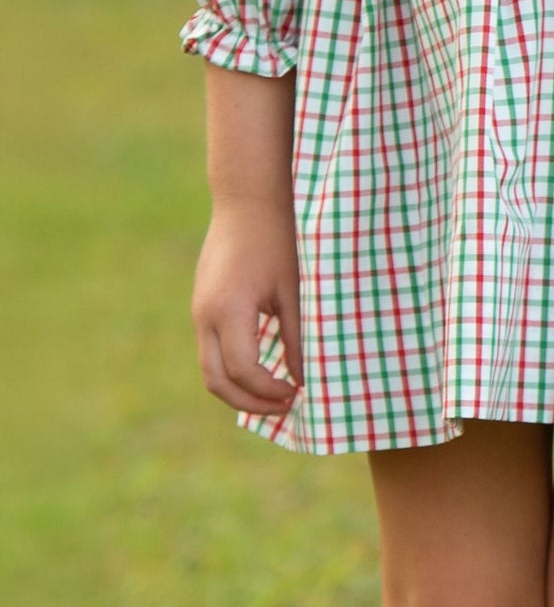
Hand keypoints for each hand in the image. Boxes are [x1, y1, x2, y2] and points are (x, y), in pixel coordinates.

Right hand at [192, 196, 303, 413]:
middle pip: (217, 381)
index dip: (269, 392)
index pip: (244, 371)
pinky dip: (232, 369)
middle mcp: (205, 316)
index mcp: (229, 311)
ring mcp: (199, 311)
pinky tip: (263, 368)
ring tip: (275, 394)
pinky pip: (211, 350)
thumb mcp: (294, 288)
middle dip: (249, 403)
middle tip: (285, 407)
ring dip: (238, 389)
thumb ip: (296, 335)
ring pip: (209, 369)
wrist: (247, 198)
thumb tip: (302, 379)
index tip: (298, 394)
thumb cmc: (278, 238)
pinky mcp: (202, 305)